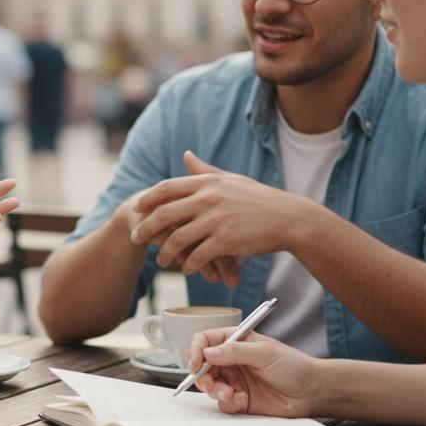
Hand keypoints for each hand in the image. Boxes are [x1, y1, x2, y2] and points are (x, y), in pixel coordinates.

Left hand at [131, 151, 309, 284]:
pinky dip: (189, 265)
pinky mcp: (225, 241)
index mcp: (207, 182)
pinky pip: (198, 256)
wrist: (288, 218)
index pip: (166, 188)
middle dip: (145, 228)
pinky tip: (187, 270)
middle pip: (164, 214)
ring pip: (177, 239)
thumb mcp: (230, 179)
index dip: (147, 199)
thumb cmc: (259, 199)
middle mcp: (208, 199)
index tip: (136, 209)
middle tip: (136, 237)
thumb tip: (186, 155)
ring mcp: (216, 220)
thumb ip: (205, 170)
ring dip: (165, 252)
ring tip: (161, 260)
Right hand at [187, 327, 320, 416]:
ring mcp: (235, 380)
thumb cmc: (293, 366)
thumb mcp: (264, 353)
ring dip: (215, 391)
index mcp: (236, 341)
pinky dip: (228, 402)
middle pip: (202, 366)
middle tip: (210, 384)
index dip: (196, 350)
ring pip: (210, 386)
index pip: (205, 341)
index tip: (195, 363)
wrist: (311, 392)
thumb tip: (208, 352)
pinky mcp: (240, 399)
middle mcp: (232, 360)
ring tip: (230, 394)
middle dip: (202, 376)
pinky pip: (223, 403)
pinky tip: (242, 400)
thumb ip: (235, 351)